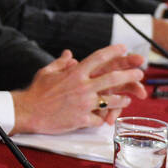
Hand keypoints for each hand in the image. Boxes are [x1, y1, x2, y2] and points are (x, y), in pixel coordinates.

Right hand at [10, 45, 145, 134]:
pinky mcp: (81, 119)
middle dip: (129, 75)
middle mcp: (82, 87)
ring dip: (122, 99)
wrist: (28, 112)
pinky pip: (99, 118)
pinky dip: (103, 118)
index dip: (113, 51)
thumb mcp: (47, 72)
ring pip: (111, 100)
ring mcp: (83, 104)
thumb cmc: (36, 92)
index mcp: (74, 73)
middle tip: (139, 74)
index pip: (98, 58)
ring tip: (128, 99)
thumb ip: (61, 62)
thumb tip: (70, 54)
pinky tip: (106, 118)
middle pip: (112, 78)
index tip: (123, 48)